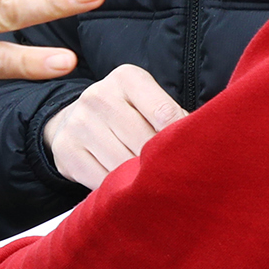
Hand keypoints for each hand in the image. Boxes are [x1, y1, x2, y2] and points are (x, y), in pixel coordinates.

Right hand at [42, 64, 188, 190]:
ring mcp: (78, 124)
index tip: (193, 158)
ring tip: (152, 185)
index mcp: (126, 78)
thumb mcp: (148, 102)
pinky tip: (126, 188)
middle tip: (176, 178)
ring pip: (122, 164)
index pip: (165, 114)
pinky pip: (101, 181)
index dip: (182, 141)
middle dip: (162, 164)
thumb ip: (172, 118)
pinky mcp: (65, 151)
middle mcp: (98, 96)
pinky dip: (118, 190)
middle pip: (144, 142)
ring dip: (141, 180)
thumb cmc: (125, 114)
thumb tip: (202, 144)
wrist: (72, 120)